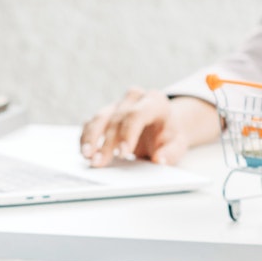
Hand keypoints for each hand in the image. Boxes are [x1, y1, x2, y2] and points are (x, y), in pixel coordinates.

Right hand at [79, 89, 220, 165]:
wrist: (163, 126)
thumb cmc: (169, 135)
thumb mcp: (177, 144)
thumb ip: (171, 152)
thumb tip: (159, 160)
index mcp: (155, 101)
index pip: (137, 114)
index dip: (127, 133)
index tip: (122, 154)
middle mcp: (135, 98)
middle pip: (116, 118)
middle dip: (106, 142)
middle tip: (100, 162)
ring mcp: (118, 104)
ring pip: (100, 117)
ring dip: (91, 138)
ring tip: (87, 156)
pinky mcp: (106, 112)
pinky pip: (92, 122)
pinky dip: (86, 137)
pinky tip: (84, 151)